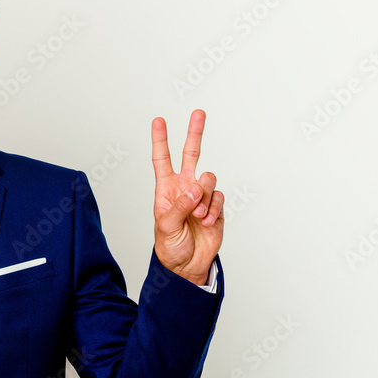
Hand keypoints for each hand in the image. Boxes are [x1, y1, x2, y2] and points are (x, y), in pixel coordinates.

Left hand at [151, 109, 223, 284]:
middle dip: (195, 133)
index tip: (158, 120)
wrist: (188, 265)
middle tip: (198, 113)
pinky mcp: (216, 206)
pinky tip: (207, 222)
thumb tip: (195, 186)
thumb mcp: (166, 226)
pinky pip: (219, 198)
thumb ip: (180, 205)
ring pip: (209, 179)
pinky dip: (213, 210)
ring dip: (203, 198)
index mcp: (166, 189)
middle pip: (191, 155)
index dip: (160, 140)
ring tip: (197, 216)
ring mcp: (201, 196)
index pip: (162, 160)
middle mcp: (184, 187)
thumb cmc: (170, 246)